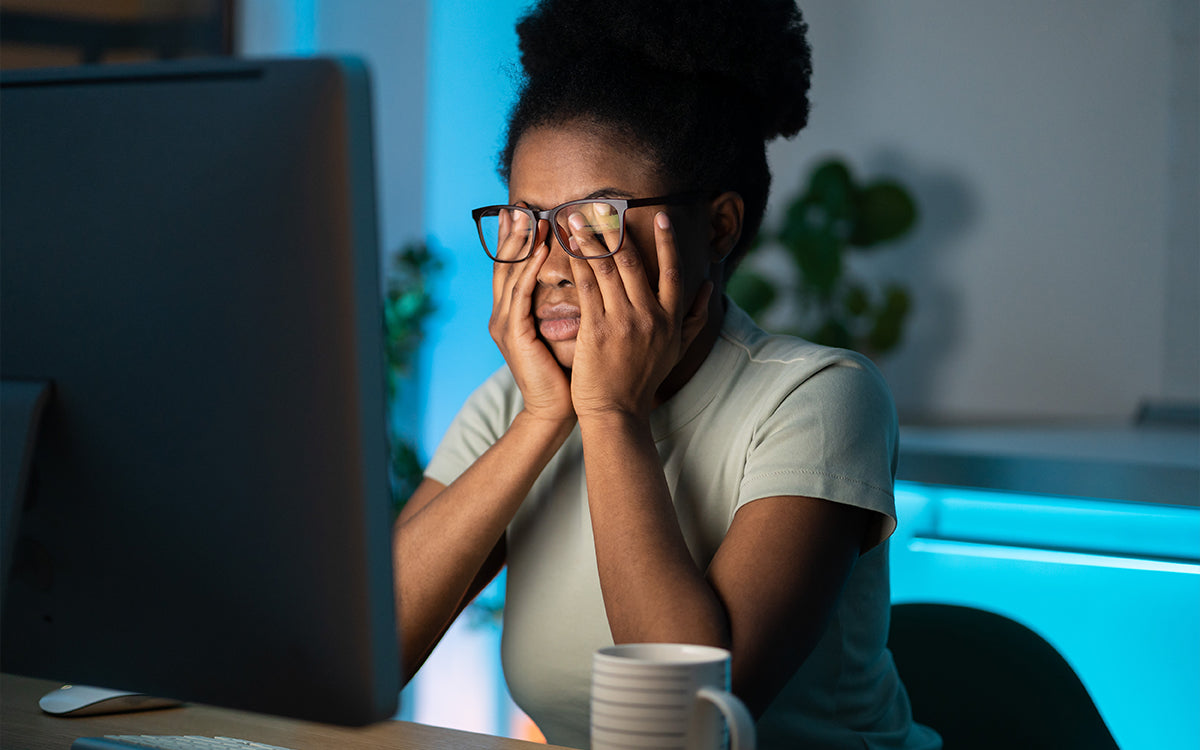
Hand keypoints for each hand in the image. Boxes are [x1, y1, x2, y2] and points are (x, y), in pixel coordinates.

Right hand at [488, 210, 574, 423]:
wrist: (556, 409)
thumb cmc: (566, 372)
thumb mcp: (564, 329)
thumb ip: (565, 302)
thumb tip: (586, 274)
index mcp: (512, 314)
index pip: (512, 268)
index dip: (515, 240)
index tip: (522, 212)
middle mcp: (502, 315)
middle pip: (504, 265)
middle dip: (511, 234)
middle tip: (518, 205)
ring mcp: (504, 324)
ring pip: (510, 275)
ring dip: (520, 245)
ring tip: (531, 218)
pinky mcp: (514, 335)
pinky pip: (520, 295)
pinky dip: (528, 271)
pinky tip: (539, 251)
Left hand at [567, 210, 712, 420]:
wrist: (617, 411)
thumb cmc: (644, 379)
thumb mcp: (677, 349)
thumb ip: (695, 317)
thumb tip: (709, 287)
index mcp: (671, 319)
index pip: (672, 271)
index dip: (667, 241)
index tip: (660, 216)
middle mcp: (649, 316)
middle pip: (633, 262)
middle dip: (617, 230)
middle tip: (605, 206)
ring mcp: (622, 321)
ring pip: (606, 268)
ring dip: (590, 239)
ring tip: (577, 218)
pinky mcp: (596, 329)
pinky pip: (585, 286)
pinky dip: (576, 263)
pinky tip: (566, 247)